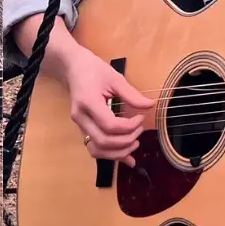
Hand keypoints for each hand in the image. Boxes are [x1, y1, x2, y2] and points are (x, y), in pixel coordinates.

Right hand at [63, 46, 154, 166]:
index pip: (109, 125)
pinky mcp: (83, 129)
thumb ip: (132, 95)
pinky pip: (95, 148)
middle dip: (126, 141)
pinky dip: (111, 155)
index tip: (141, 118)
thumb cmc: (94, 70)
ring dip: (118, 152)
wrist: (74, 68)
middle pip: (103, 141)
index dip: (129, 127)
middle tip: (140, 130)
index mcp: (88, 102)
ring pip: (97, 150)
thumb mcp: (115, 78)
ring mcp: (79, 125)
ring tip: (135, 144)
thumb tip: (150, 106)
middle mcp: (81, 118)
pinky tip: (127, 157)